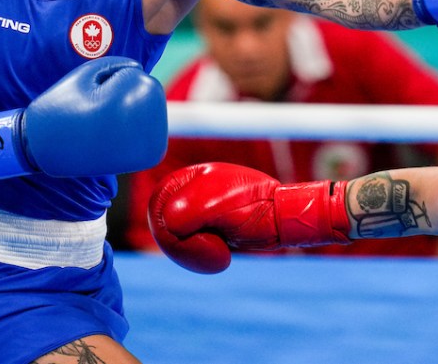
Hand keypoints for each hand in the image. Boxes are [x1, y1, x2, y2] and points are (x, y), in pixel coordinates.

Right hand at [0, 56, 166, 178]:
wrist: (41, 149)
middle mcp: (141, 126)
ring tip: (105, 122)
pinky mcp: (148, 156)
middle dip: (126, 93)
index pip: (135, 74)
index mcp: (123, 102)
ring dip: (134, 109)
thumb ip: (117, 65)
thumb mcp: (85, 75)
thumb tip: (140, 70)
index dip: (111, 79)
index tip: (91, 96)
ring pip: (154, 109)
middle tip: (97, 110)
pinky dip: (141, 127)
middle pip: (148, 90)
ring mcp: (147, 144)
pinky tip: (118, 132)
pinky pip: (156, 130)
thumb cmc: (61, 106)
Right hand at [148, 162, 349, 273]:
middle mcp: (185, 195)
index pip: (156, 205)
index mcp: (186, 179)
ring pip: (173, 243)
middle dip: (185, 246)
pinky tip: (222, 255)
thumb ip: (191, 210)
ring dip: (195, 254)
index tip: (192, 238)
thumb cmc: (255, 206)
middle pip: (161, 228)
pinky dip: (202, 258)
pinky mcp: (202, 232)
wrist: (280, 220)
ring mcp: (193, 214)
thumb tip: (166, 224)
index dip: (169, 228)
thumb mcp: (222, 205)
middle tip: (216, 250)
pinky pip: (187, 251)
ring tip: (221, 252)